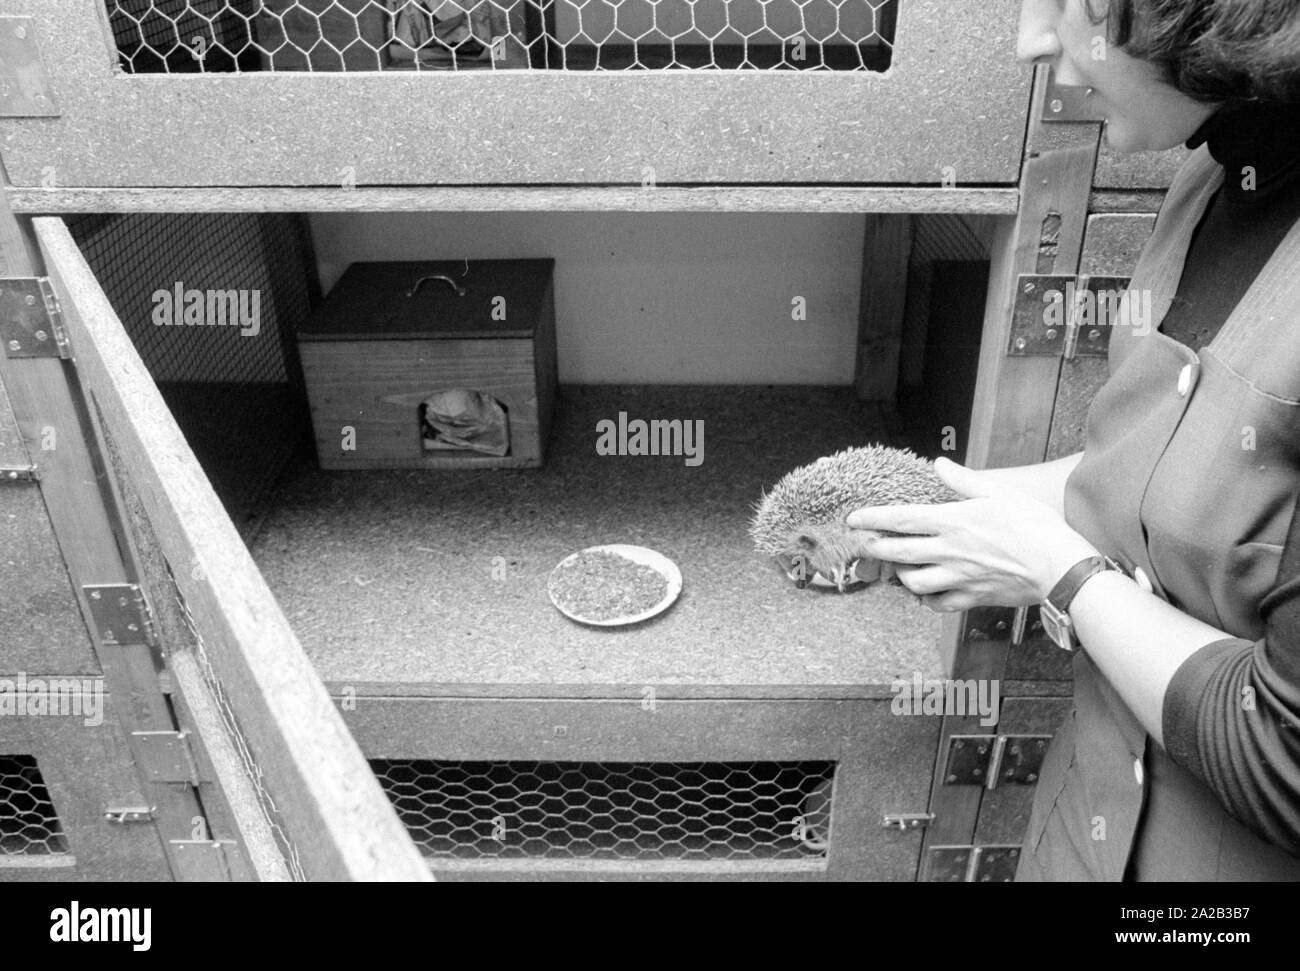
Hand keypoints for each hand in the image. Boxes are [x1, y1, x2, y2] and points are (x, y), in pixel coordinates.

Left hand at [844, 457, 1100, 611]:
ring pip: (912, 582)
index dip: (872, 518)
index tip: (854, 518)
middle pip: (898, 552)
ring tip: (898, 567)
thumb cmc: (1033, 525)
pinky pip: (937, 604)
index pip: (901, 519)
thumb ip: (963, 480)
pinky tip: (925, 592)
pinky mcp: (971, 598)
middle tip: (863, 544)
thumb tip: (938, 464)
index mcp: (952, 521)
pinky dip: (926, 600)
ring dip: (900, 575)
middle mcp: (948, 551)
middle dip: (875, 548)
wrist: (1060, 567)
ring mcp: (958, 578)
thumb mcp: (998, 492)